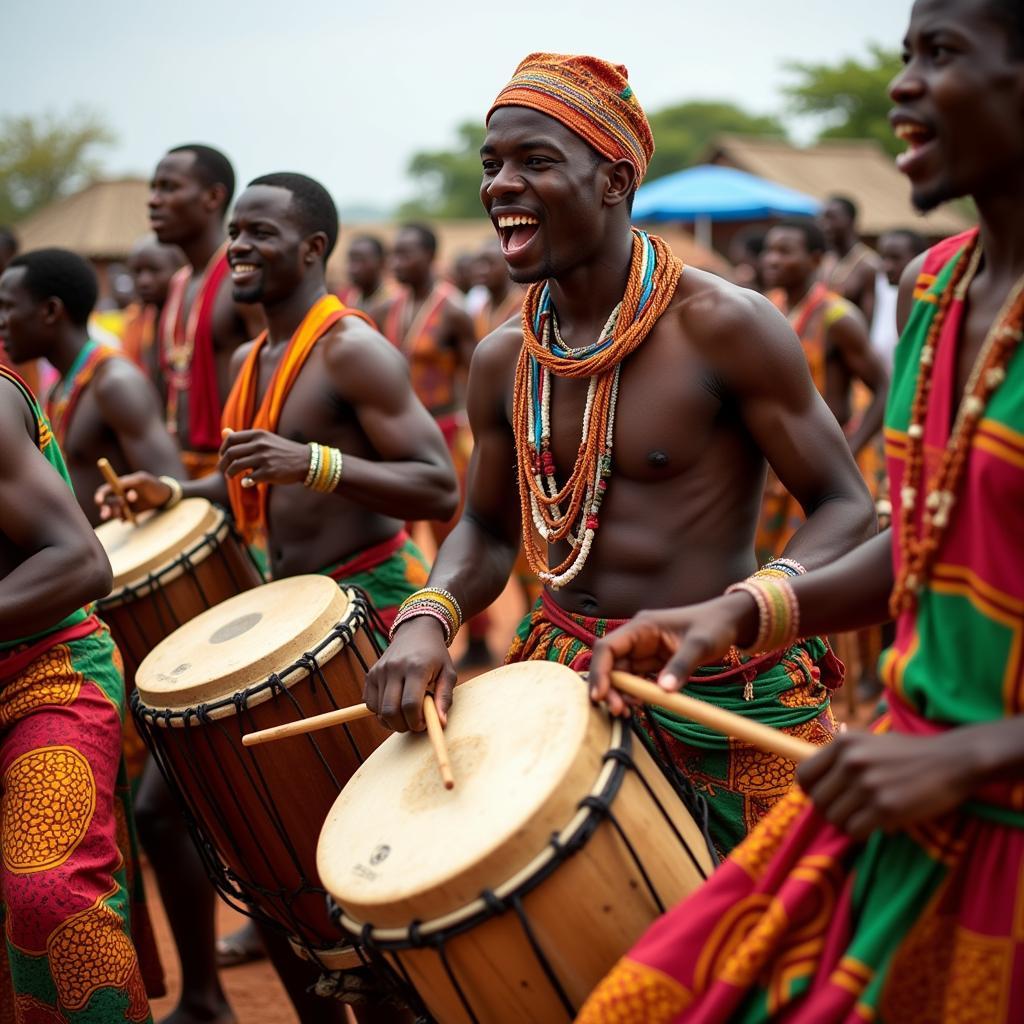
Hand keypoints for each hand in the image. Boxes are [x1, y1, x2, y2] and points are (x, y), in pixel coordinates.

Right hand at [95, 472, 171, 520]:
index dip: (100, 495)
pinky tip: (130, 519)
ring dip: (116, 514)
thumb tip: (115, 484)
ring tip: (125, 515)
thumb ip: (128, 482)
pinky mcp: (131, 512)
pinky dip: (124, 519)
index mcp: (121, 485)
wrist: (166, 496)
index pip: (105, 490)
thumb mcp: (142, 480)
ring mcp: (126, 504)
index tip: (99, 502)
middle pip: (107, 502)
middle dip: (105, 509)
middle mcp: (121, 494)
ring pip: (114, 511)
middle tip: (106, 516)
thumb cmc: (154, 485)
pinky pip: (123, 517)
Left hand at [219, 430, 310, 487]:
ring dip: (230, 473)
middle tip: (223, 471)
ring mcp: (265, 458)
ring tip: (232, 476)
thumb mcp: (265, 439)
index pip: (231, 439)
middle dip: (223, 464)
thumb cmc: (282, 451)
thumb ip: (244, 438)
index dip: (222, 450)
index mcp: (258, 434)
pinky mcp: (270, 472)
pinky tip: (246, 482)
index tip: (223, 457)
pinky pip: (249, 478)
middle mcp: (260, 444)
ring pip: (236, 466)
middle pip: (231, 453)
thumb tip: (223, 432)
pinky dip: (244, 482)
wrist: (305, 461)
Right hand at [364, 616, 456, 732]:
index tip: (424, 724)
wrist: (416, 631)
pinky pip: (370, 703)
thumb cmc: (435, 655)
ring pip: (379, 710)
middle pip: (390, 711)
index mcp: (416, 667)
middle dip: (402, 726)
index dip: (416, 721)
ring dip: (392, 720)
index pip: (410, 704)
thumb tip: (440, 723)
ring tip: (406, 712)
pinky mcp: (371, 674)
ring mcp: (380, 671)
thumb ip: (445, 698)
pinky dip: (380, 711)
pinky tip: (395, 704)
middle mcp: (394, 668)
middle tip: (414, 723)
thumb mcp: (448, 673)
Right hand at [588, 593, 756, 715]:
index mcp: (642, 627)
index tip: (600, 695)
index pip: (607, 648)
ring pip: (621, 674)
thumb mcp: (701, 644)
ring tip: (629, 712)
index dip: (600, 671)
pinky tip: (640, 705)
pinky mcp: (652, 661)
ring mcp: (644, 650)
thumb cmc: (714, 626)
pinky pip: (636, 679)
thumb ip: (681, 666)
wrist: (728, 622)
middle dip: (610, 688)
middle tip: (619, 711)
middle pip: (610, 664)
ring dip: (621, 693)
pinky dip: (634, 693)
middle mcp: (637, 637)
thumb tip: (663, 691)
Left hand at [796, 731, 976, 839]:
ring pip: (835, 818)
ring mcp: (867, 785)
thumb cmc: (909, 754)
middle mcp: (851, 762)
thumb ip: (842, 758)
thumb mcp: (869, 743)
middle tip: (851, 812)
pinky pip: (855, 831)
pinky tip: (878, 825)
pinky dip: (863, 833)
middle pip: (818, 801)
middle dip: (831, 811)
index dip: (811, 791)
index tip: (825, 798)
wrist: (952, 760)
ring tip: (866, 816)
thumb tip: (813, 783)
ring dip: (848, 823)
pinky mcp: (885, 808)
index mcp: (843, 744)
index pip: (804, 775)